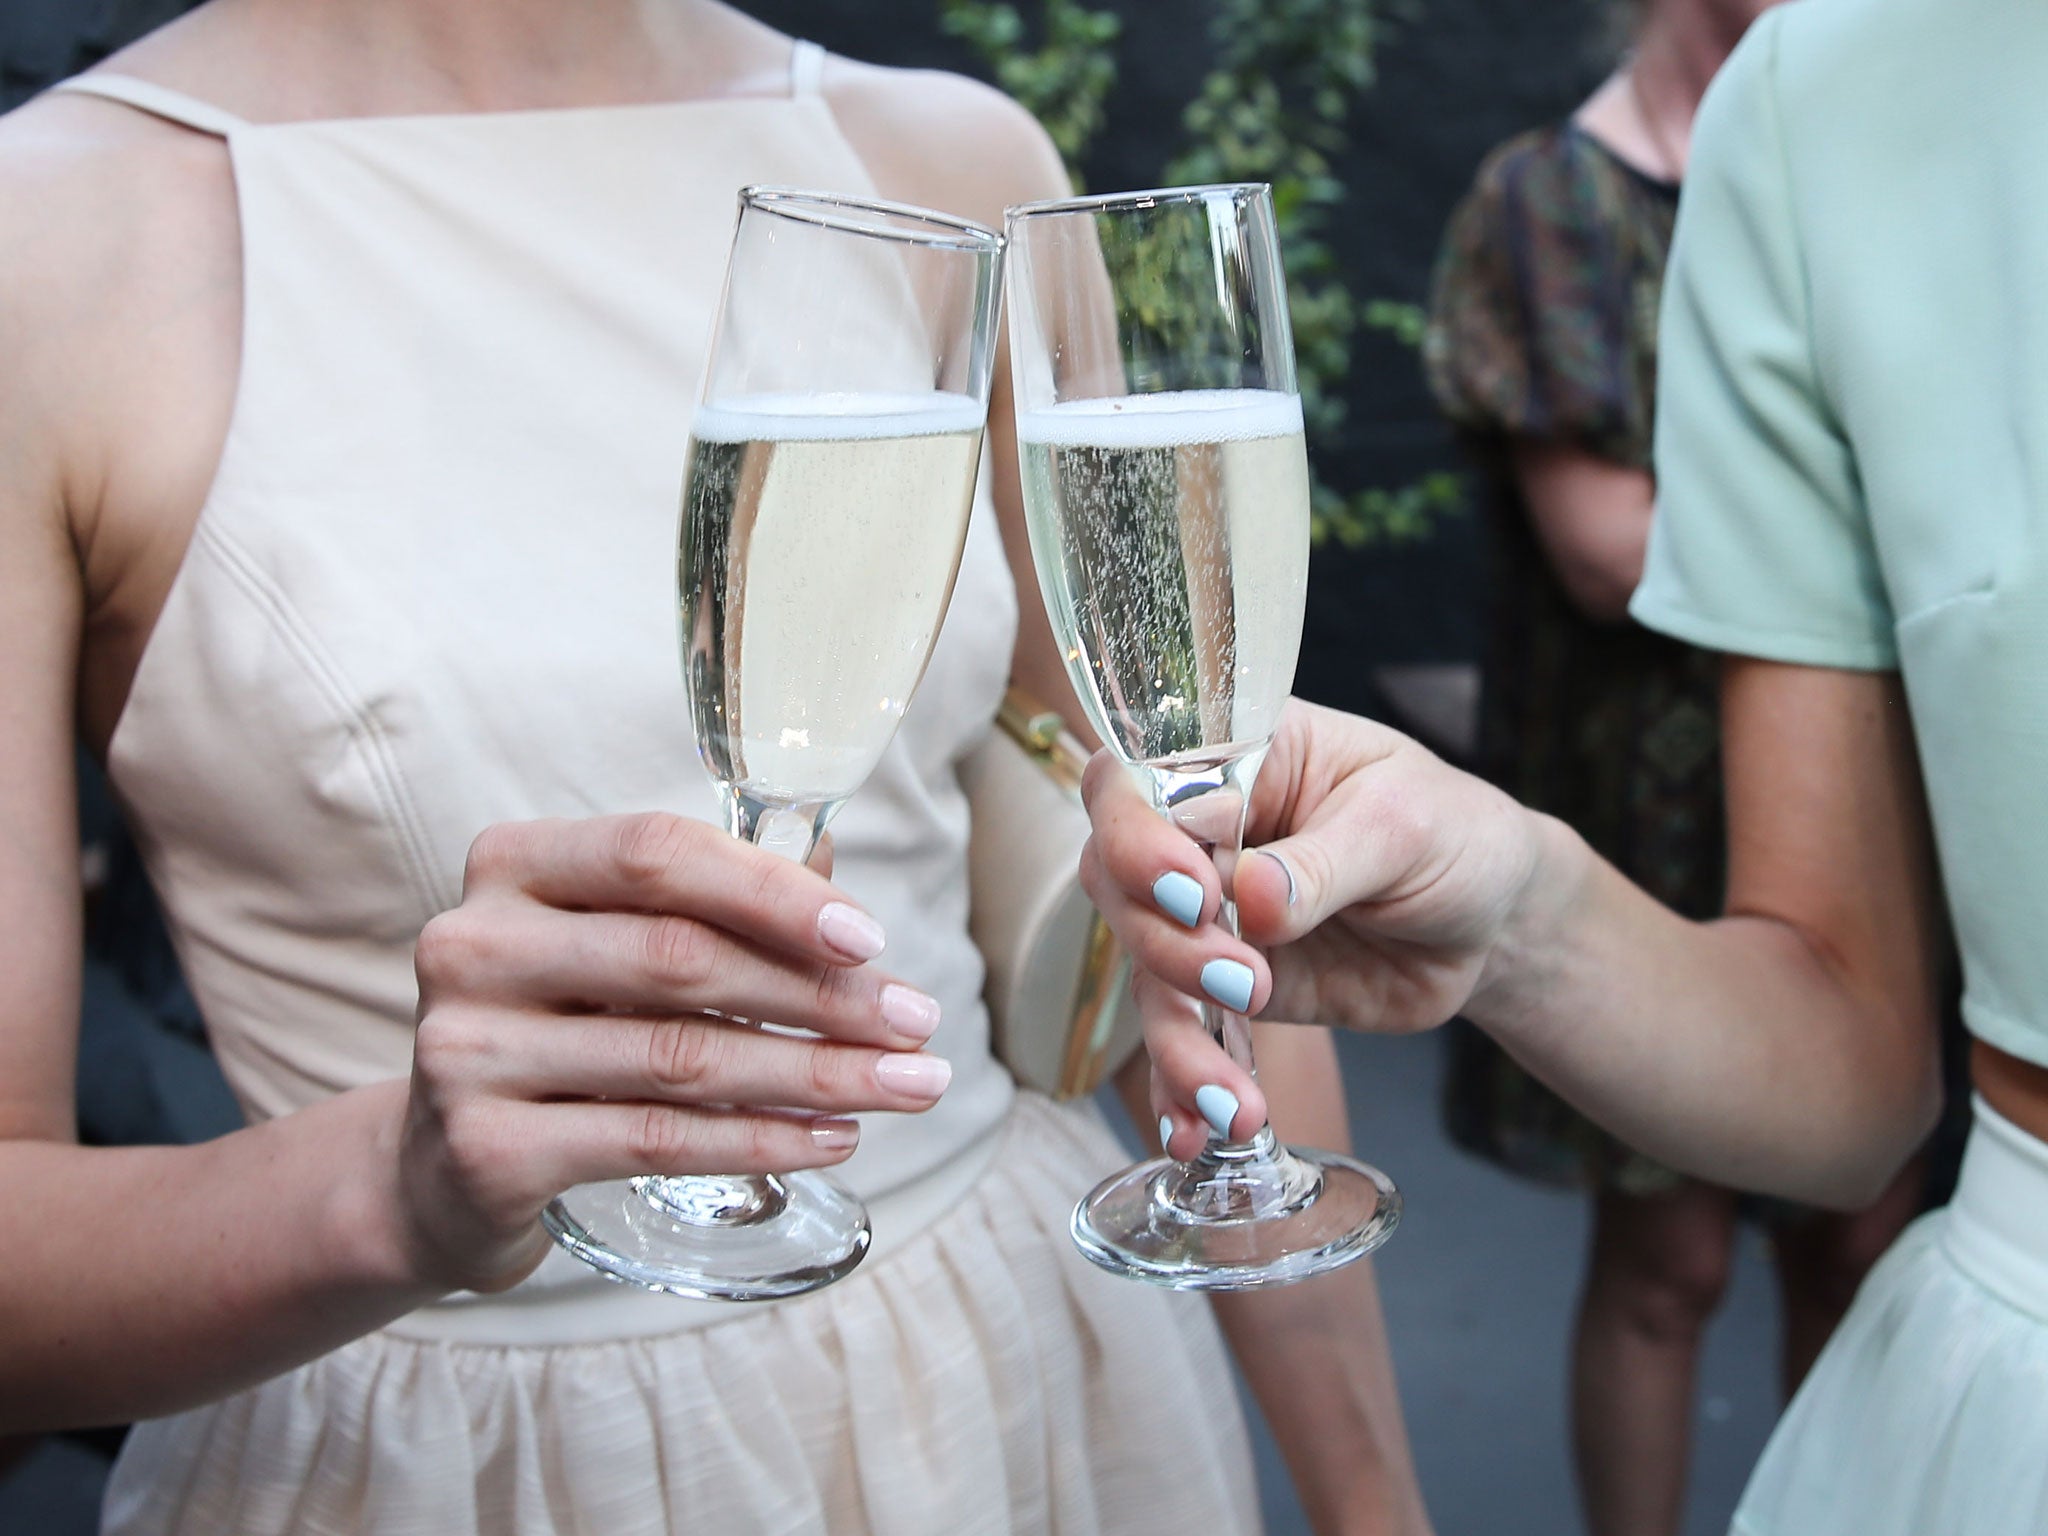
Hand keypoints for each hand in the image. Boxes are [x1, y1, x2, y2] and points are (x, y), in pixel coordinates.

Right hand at [393, 812, 950, 1292]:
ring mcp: (467, 1051)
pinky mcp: (484, 1150)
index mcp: (513, 864)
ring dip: (817, 1074)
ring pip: (682, 1058)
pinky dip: (763, 1140)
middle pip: (680, 958)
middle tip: (917, 1024)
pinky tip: (834, 1138)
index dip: (773, 891)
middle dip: (821, 994)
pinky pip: (657, 1141)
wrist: (442, 1170)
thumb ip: (712, 902)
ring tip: (907, 1084)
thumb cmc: (560, 1028)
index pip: (656, 852)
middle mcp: (474, 944)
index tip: (870, 937)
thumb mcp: (613, 946)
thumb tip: (840, 881)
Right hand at [1079, 700, 1544, 1144]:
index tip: (1194, 893)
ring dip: (1176, 1038)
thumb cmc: (1455, 836)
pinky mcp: (1224, 990)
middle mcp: (1201, 834)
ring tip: (1228, 1096)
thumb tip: (1251, 897)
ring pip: (1144, 970)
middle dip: (1165, 944)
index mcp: (1236, 757)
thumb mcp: (1406, 827)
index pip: (1137, 781)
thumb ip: (1325, 861)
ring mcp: (1208, 916)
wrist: (1495, 925)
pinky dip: (1181, 1087)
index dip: (1139, 837)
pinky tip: (1196, 1133)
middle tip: (1245, 983)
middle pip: (1117, 880)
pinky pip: (1182, 1034)